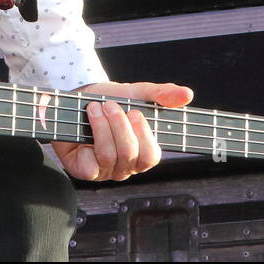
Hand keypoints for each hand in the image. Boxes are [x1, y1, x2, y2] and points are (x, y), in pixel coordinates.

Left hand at [52, 81, 193, 182]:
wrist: (77, 100)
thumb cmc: (109, 100)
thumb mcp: (136, 93)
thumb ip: (162, 94)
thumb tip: (187, 94)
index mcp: (141, 150)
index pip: (151, 156)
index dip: (144, 136)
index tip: (135, 112)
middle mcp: (125, 165)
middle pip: (130, 155)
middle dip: (119, 126)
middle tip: (110, 105)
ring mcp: (105, 170)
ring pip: (110, 156)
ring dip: (102, 127)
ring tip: (95, 108)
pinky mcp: (85, 171)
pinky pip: (92, 166)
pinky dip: (89, 139)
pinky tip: (86, 123)